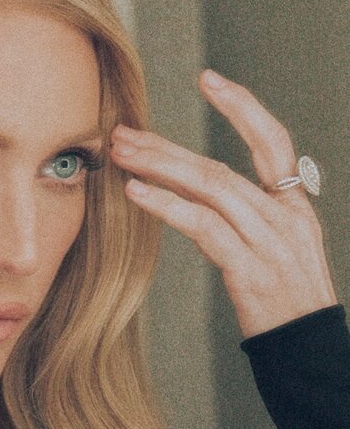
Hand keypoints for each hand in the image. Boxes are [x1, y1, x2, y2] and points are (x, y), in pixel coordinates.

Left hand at [109, 70, 338, 338]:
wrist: (309, 350)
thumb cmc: (288, 305)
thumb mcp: (282, 252)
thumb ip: (252, 220)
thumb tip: (208, 203)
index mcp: (293, 205)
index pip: (272, 141)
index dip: (242, 106)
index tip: (209, 78)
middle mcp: (283, 216)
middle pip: (220, 165)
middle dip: (167, 146)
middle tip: (124, 131)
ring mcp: (268, 241)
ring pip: (209, 188)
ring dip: (159, 168)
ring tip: (120, 156)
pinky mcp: (249, 270)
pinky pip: (203, 227)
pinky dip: (166, 206)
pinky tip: (135, 193)